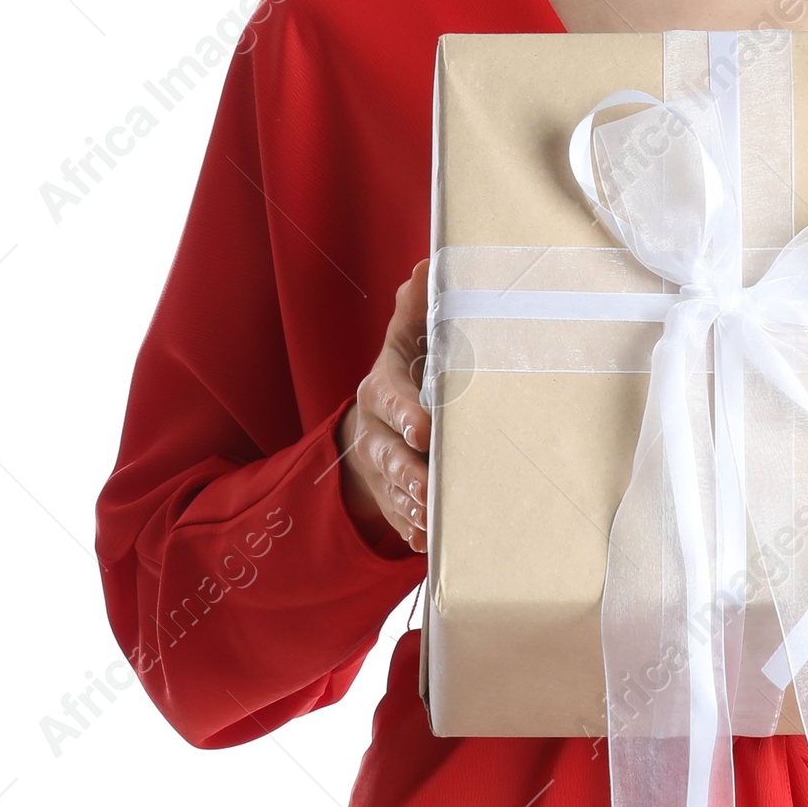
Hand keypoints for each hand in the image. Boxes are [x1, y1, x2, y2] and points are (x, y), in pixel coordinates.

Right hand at [336, 260, 431, 554]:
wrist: (376, 425)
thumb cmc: (406, 375)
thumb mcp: (406, 339)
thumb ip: (417, 307)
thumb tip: (428, 264)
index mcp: (380, 390)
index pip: (389, 401)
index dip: (406, 415)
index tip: (425, 430)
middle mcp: (374, 433)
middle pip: (388, 455)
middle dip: (407, 473)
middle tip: (430, 488)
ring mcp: (378, 470)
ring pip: (393, 492)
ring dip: (413, 507)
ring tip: (433, 518)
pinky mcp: (389, 499)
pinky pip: (397, 519)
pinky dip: (412, 531)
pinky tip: (427, 542)